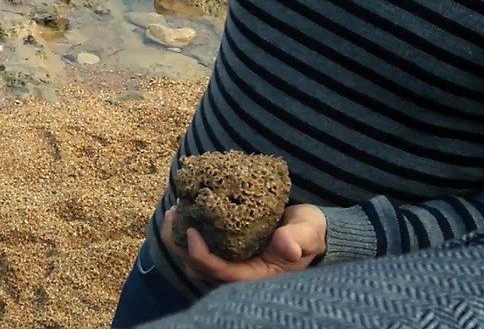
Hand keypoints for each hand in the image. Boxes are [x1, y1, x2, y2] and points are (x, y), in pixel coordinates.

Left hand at [161, 204, 326, 283]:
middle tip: (174, 215)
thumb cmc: (308, 233)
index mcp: (254, 275)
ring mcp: (229, 260)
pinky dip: (188, 230)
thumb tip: (286, 246)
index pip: (220, 272)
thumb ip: (299, 239)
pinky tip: (185, 208)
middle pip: (199, 267)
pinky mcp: (225, 247)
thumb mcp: (308, 234)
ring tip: (176, 210)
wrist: (309, 230)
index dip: (201, 255)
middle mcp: (237, 271)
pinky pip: (200, 243)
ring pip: (194, 258)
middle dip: (181, 245)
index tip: (191, 231)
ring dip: (180, 237)